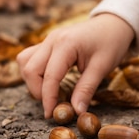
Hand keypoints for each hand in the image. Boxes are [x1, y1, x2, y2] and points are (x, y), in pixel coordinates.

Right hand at [17, 13, 135, 118]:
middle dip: (38, 91)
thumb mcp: (102, 68)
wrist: (113, 24)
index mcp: (66, 44)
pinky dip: (35, 72)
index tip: (52, 115)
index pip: (49, 76)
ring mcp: (48, 40)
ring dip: (33, 81)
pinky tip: (50, 80)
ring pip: (25, 62)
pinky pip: (30, 58)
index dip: (48, 98)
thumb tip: (76, 112)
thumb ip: (86, 89)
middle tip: (54, 103)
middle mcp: (52, 40)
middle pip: (29, 69)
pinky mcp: (48, 43)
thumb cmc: (111, 43)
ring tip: (51, 91)